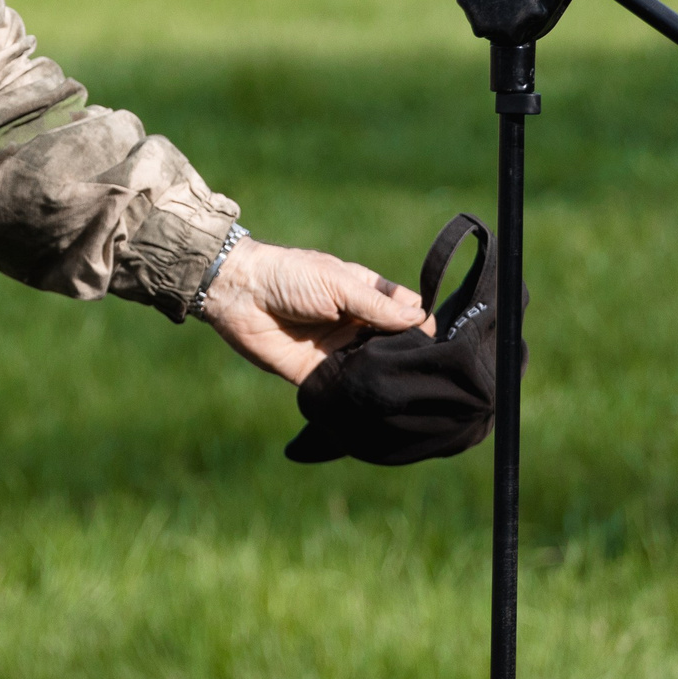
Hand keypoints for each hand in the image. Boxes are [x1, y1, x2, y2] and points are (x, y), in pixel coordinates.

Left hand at [198, 238, 430, 384]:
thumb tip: (420, 319)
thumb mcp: (337, 283)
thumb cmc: (289, 275)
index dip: (421, 323)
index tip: (438, 341)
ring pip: (374, 368)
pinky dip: (362, 393)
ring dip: (387, 376)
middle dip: (409, 355)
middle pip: (395, 343)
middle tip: (429, 372)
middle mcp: (356, 324)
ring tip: (410, 389)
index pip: (405, 311)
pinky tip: (380, 402)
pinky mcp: (319, 374)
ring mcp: (339, 350)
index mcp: (364, 294)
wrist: (239, 294)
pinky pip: (347, 387)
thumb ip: (376, 304)